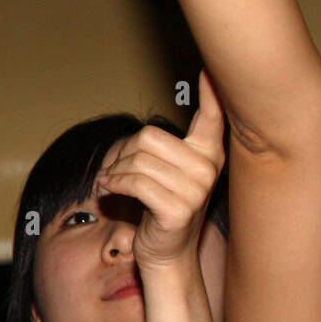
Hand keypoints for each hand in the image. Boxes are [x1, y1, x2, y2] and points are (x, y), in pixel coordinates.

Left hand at [96, 70, 224, 272]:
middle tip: (114, 169)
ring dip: (112, 171)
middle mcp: (208, 168)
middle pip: (148, 137)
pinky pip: (133, 182)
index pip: (213, 116)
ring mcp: (196, 190)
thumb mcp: (171, 169)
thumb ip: (163, 145)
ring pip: (137, 161)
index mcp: (209, 152)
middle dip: (122, 153)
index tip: (209, 68)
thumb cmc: (163, 204)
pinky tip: (107, 191)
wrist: (167, 252)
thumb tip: (137, 139)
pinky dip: (112, 184)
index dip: (211, 92)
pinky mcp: (177, 209)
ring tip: (108, 182)